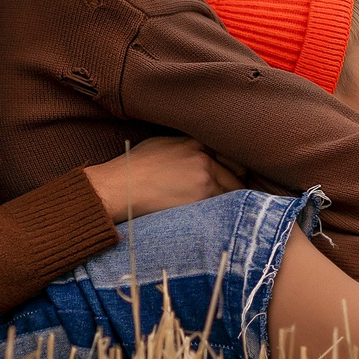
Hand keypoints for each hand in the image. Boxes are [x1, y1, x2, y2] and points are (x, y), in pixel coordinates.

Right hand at [81, 136, 239, 220]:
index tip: (235, 174)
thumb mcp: (163, 144)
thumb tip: (204, 152)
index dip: (235, 166)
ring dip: (231, 200)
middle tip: (235, 194)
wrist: (119, 187)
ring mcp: (204, 179)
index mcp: (196, 142)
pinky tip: (217, 216)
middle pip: (239, 172)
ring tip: (227, 208)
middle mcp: (204, 158)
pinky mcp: (200, 200)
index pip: (231, 153)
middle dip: (238, 183)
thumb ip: (188, 146)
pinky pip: (222, 206)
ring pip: (233, 191)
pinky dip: (223, 211)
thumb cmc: (135, 166)